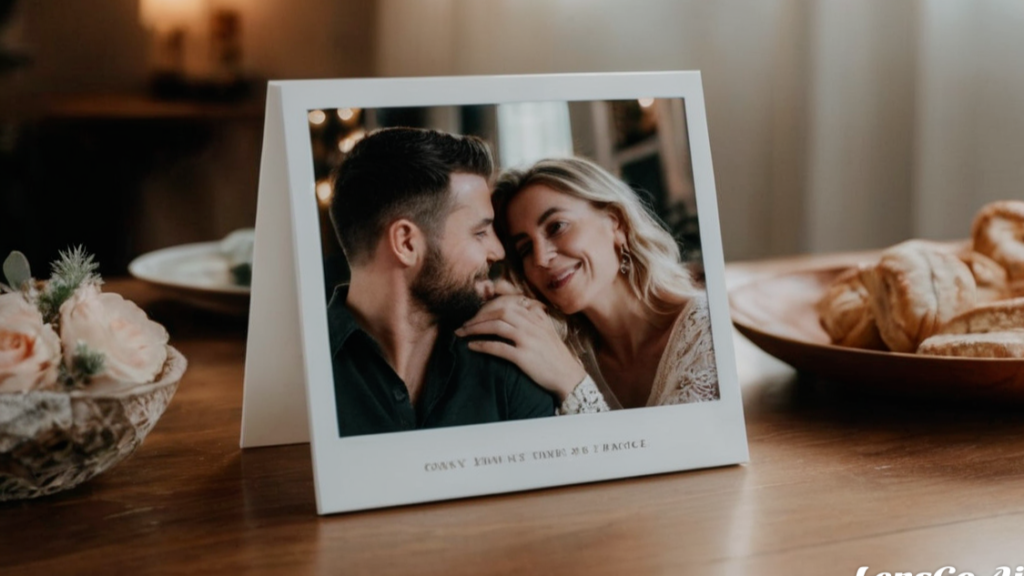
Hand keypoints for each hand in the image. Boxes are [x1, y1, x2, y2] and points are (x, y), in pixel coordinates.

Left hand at [456, 294, 585, 400]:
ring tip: (462, 333)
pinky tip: (472, 346)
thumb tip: (523, 306)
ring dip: (476, 328)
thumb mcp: (548, 330)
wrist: (569, 377)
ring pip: (496, 326)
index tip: (475, 315)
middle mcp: (532, 325)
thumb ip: (535, 317)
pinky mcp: (524, 357)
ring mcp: (528, 340)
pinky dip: (482, 345)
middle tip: (464, 325)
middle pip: (499, 312)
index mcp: (537, 317)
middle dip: (477, 317)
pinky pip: (498, 347)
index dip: (487, 308)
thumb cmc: (556, 356)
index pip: (507, 304)